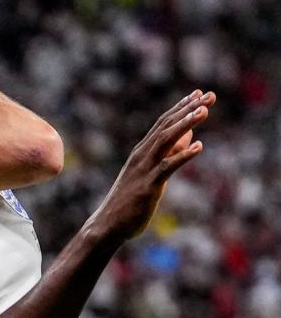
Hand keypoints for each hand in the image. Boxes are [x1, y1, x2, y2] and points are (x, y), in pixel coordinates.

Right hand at [85, 90, 214, 242]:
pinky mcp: (148, 186)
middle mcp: (142, 155)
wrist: (108, 224)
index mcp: (142, 152)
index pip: (163, 123)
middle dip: (188, 109)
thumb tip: (190, 136)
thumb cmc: (130, 202)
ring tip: (204, 111)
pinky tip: (200, 147)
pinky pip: (167, 167)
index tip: (199, 93)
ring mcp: (144, 169)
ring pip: (165, 141)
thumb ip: (170, 154)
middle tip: (209, 95)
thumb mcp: (153, 174)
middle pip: (166, 126)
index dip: (182, 107)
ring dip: (185, 124)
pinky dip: (183, 155)